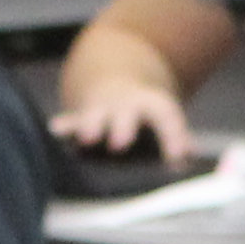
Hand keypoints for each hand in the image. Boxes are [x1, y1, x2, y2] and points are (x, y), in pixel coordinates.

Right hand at [49, 77, 193, 159]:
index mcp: (152, 106)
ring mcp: (100, 110)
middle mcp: (125, 105)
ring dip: (90, 126)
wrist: (115, 84)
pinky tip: (55, 132)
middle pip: (126, 114)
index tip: (178, 155)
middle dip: (123, 127)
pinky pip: (70, 122)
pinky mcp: (78, 118)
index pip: (166, 117)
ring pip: (94, 116)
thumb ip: (179, 140)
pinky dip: (64, 127)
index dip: (173, 135)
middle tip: (121, 143)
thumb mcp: (166, 120)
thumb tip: (189, 159)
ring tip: (87, 138)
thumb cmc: (145, 115)